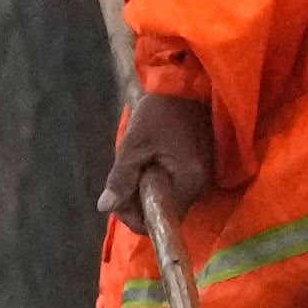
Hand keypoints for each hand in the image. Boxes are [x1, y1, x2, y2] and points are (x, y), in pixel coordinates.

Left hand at [104, 83, 221, 227]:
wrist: (187, 85)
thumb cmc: (160, 112)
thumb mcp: (134, 144)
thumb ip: (121, 178)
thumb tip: (105, 207)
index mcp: (187, 184)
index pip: (157, 221)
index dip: (132, 215)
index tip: (119, 194)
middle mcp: (199, 189)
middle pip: (161, 212)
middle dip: (137, 200)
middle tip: (125, 173)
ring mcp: (202, 180)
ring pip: (165, 201)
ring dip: (146, 189)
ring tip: (138, 163)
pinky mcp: (199, 172)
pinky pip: (173, 188)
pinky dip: (157, 180)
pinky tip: (150, 161)